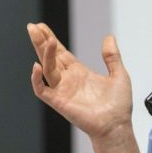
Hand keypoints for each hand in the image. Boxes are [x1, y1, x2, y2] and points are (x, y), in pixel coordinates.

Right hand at [28, 23, 133, 140]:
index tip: (42, 27)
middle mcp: (68, 80)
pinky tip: (36, 66)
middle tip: (32, 27)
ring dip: (44, 53)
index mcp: (79, 73)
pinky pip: (43, 90)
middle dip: (41, 42)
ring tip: (43, 38)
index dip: (51, 39)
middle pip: (50, 57)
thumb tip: (109, 37)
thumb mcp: (119, 75)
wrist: (117, 126)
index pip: (60, 53)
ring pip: (47, 68)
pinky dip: (37, 80)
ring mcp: (63, 91)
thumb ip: (112, 56)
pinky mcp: (59, 102)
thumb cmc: (118, 106)